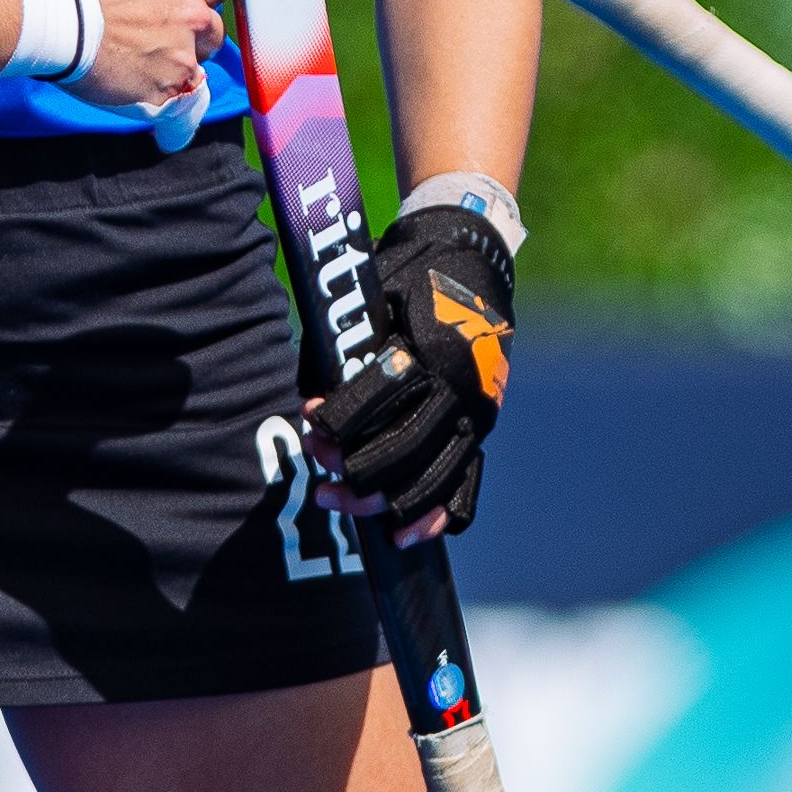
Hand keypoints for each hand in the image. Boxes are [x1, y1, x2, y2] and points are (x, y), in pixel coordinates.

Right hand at [49, 0, 222, 113]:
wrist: (47, 17)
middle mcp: (192, 11)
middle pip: (211, 25)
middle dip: (191, 27)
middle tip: (153, 27)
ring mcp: (180, 52)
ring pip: (197, 59)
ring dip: (178, 57)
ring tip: (144, 56)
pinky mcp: (164, 86)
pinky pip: (175, 91)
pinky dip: (161, 86)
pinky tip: (136, 78)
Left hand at [306, 206, 513, 540]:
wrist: (473, 257)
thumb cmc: (411, 272)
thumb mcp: (375, 292)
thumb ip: (345, 346)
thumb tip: (309, 402)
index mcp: (433, 349)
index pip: (380, 396)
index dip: (340, 416)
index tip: (309, 420)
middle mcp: (462, 389)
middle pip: (404, 449)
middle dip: (354, 468)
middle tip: (316, 470)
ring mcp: (477, 414)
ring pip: (431, 477)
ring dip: (382, 501)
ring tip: (338, 502)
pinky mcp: (482, 427)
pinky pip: (465, 485)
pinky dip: (434, 516)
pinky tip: (402, 535)